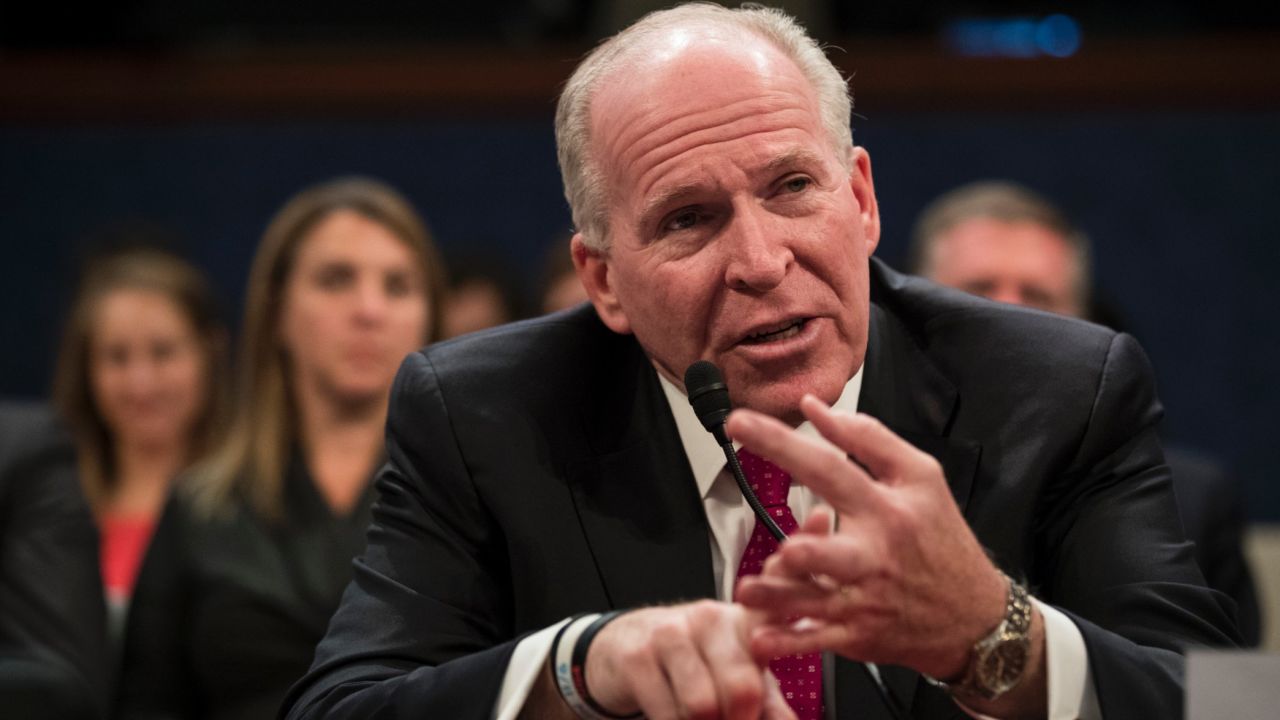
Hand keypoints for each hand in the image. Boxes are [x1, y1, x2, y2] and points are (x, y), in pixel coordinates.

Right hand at [583, 600, 796, 719]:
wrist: (629, 641)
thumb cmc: (695, 659)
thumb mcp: (738, 673)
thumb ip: (770, 703)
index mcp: (745, 619)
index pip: (776, 624)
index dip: (781, 647)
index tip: (766, 682)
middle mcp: (711, 618)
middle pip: (742, 689)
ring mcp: (671, 634)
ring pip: (701, 707)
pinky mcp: (637, 657)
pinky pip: (667, 714)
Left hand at [726, 395, 1007, 679]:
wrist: (975, 615)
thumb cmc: (941, 540)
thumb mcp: (920, 477)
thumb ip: (865, 437)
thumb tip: (814, 408)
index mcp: (884, 508)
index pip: (827, 467)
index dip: (780, 444)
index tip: (738, 424)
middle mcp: (871, 555)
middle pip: (830, 551)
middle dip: (804, 552)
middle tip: (782, 551)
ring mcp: (862, 599)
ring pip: (812, 600)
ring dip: (778, 597)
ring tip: (748, 590)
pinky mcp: (856, 634)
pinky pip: (815, 639)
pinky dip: (788, 640)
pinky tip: (762, 638)